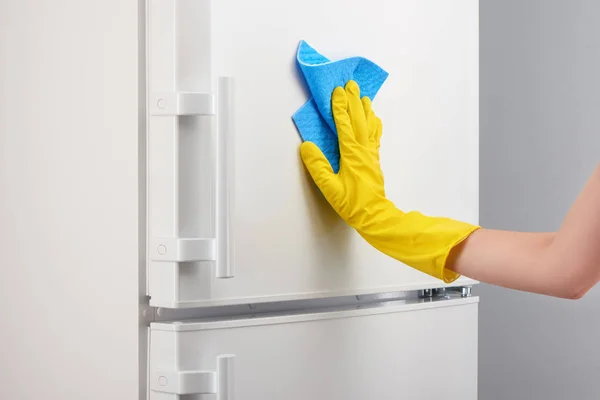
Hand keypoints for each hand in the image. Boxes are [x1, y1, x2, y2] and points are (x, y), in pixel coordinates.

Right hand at [300, 80, 387, 227]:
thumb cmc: (351, 203)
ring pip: (369, 125)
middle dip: (353, 101)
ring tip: (363, 96)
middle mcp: (363, 149)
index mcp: (351, 153)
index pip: (344, 125)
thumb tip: (307, 146)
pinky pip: (374, 136)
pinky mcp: (374, 160)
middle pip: (359, 119)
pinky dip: (374, 124)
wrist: (374, 215)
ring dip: (365, 109)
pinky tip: (374, 120)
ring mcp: (371, 154)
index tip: (336, 91)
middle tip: (350, 84)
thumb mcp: (329, 187)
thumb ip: (317, 166)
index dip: (339, 107)